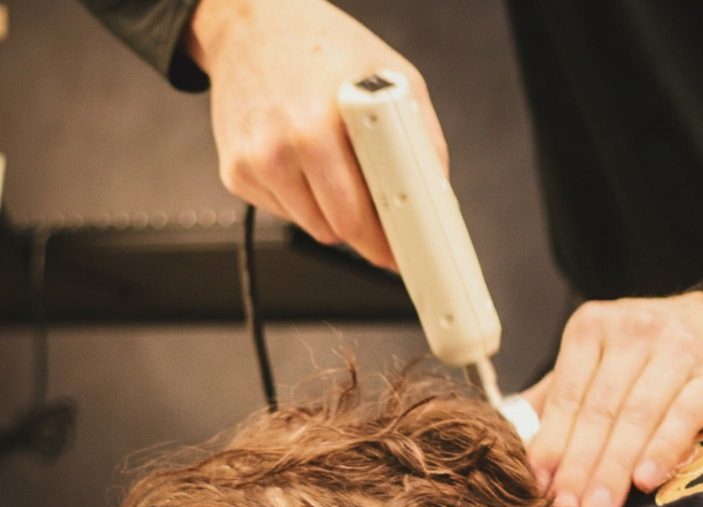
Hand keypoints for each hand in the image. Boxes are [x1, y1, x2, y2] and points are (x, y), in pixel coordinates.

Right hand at [185, 0, 447, 267]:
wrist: (251, 26)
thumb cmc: (322, 50)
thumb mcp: (391, 77)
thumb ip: (422, 139)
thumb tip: (435, 196)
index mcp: (322, 125)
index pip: (359, 216)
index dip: (386, 240)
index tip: (403, 253)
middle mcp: (283, 146)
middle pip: (339, 231)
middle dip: (368, 234)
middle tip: (384, 221)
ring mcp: (255, 163)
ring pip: (316, 229)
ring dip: (335, 215)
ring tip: (338, 169)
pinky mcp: (236, 174)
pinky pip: (287, 214)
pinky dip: (304, 200)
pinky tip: (304, 163)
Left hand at [523, 292, 702, 506]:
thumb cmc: (649, 353)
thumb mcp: (600, 358)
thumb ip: (560, 395)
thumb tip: (514, 440)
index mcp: (592, 328)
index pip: (567, 396)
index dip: (552, 445)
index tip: (540, 488)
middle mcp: (633, 331)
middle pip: (600, 410)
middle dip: (581, 466)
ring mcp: (678, 348)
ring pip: (638, 416)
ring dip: (616, 468)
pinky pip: (685, 415)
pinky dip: (663, 450)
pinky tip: (647, 481)